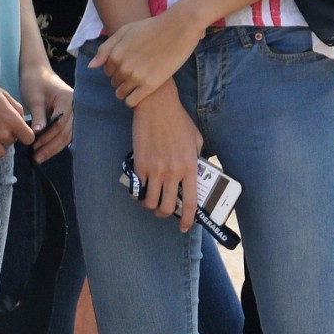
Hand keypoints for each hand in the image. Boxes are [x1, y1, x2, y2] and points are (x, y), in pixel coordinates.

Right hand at [0, 82, 35, 166]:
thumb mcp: (5, 95)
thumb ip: (18, 110)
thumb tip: (22, 123)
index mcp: (12, 119)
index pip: (29, 138)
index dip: (25, 135)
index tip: (19, 132)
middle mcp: (2, 133)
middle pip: (11, 143)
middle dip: (6, 136)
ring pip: (0, 153)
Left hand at [20, 65, 72, 162]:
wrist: (37, 72)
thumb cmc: (35, 82)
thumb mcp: (34, 98)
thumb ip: (38, 116)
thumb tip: (37, 133)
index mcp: (68, 99)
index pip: (60, 123)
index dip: (48, 136)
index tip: (35, 146)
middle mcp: (75, 107)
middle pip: (66, 132)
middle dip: (51, 146)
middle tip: (37, 157)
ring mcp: (73, 112)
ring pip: (67, 135)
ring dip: (53, 147)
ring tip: (39, 157)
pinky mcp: (68, 117)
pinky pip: (64, 132)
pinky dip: (55, 142)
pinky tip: (46, 150)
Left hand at [92, 4, 203, 107]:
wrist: (178, 28)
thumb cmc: (152, 27)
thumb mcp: (125, 31)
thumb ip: (106, 49)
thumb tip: (91, 67)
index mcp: (115, 54)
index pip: (107, 71)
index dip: (118, 69)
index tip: (131, 64)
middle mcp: (122, 67)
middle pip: (114, 82)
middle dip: (122, 79)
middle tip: (139, 72)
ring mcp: (135, 77)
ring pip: (121, 94)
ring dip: (127, 91)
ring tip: (141, 82)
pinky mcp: (149, 86)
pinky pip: (131, 102)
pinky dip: (133, 100)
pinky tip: (142, 92)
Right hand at [128, 84, 203, 232]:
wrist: (156, 106)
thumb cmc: (178, 121)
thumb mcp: (196, 140)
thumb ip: (196, 159)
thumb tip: (195, 173)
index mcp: (189, 168)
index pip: (188, 203)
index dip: (187, 219)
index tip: (184, 227)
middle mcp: (172, 172)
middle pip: (166, 207)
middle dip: (164, 214)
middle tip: (163, 211)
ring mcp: (154, 170)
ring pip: (149, 202)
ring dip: (150, 206)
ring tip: (151, 200)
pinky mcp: (139, 164)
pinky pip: (137, 189)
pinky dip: (139, 193)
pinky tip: (141, 189)